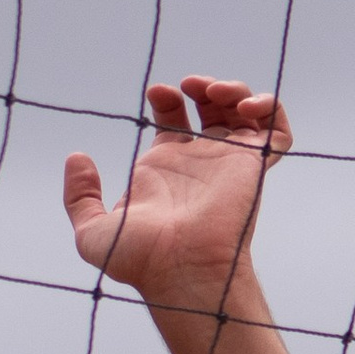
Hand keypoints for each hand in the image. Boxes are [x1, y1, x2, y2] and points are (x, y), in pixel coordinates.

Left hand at [64, 77, 290, 309]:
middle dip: (201, 88)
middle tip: (187, 86)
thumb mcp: (92, 231)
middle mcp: (199, 163)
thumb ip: (79, 196)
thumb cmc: (140, 259)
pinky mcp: (254, 165)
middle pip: (210, 111)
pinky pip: (277, 130)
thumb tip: (78, 158)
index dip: (167, 101)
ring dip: (233, 89)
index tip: (156, 93)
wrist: (181, 267)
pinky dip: (268, 107)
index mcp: (165, 171)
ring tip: (212, 90)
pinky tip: (243, 106)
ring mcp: (229, 163)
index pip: (173, 122)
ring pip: (244, 113)